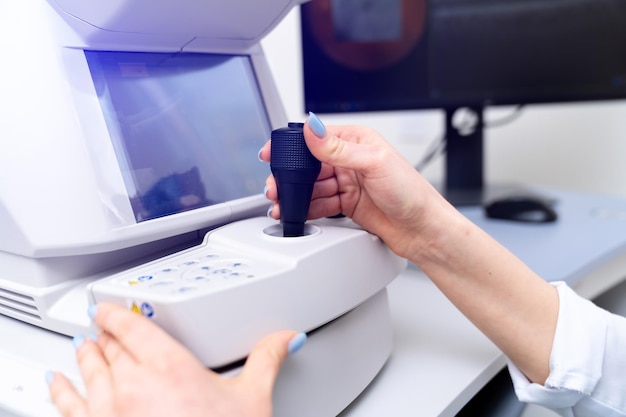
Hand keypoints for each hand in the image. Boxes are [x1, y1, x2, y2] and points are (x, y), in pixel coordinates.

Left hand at [48, 303, 303, 416]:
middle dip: (106, 335)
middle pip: (111, 347)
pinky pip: (69, 406)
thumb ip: (266, 359)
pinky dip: (61, 390)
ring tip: (82, 346)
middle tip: (102, 327)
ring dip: (85, 355)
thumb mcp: (252, 398)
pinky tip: (56, 382)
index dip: (116, 313)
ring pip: (89, 371)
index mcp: (170, 367)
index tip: (109, 308)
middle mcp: (133, 385)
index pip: (133, 328)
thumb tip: (285, 338)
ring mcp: (110, 412)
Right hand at [260, 112, 450, 259]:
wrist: (423, 229)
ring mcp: (348, 183)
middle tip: (275, 187)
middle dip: (290, 177)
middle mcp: (350, 160)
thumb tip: (312, 130)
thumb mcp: (373, 163)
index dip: (292, 145)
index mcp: (357, 141)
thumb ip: (338, 149)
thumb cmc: (410, 192)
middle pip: (309, 165)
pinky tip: (296, 213)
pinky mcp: (347, 205)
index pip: (316, 137)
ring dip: (296, 195)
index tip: (272, 153)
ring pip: (312, 186)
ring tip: (282, 204)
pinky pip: (319, 204)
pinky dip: (306, 209)